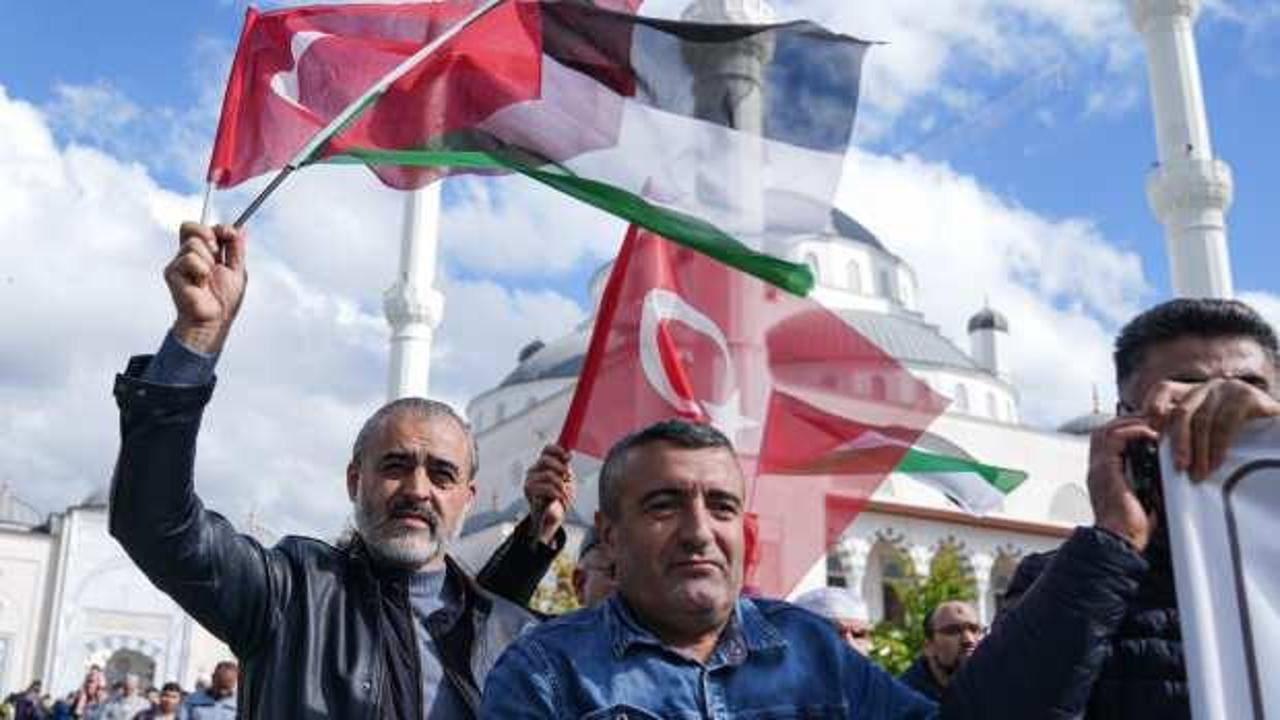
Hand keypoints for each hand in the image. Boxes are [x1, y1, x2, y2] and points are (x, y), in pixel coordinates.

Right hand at [164, 222, 246, 354]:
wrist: (215, 319)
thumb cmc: (224, 299)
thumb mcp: (237, 270)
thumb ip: (237, 249)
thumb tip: (241, 228)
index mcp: (203, 253)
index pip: (201, 228)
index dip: (217, 228)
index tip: (230, 234)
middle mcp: (188, 255)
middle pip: (190, 227)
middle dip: (209, 237)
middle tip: (216, 254)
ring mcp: (178, 263)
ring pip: (193, 244)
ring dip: (208, 262)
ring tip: (208, 279)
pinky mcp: (172, 272)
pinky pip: (189, 260)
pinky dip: (200, 271)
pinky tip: (200, 284)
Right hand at [525, 444, 574, 543]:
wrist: (552, 516)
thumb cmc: (558, 497)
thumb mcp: (566, 479)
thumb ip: (565, 466)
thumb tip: (569, 454)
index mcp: (543, 465)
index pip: (547, 450)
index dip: (558, 450)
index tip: (568, 458)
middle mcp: (534, 471)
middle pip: (546, 460)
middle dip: (560, 468)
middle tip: (568, 477)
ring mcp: (530, 481)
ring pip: (548, 475)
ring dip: (561, 485)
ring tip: (564, 494)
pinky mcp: (529, 492)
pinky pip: (546, 487)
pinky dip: (557, 493)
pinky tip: (559, 498)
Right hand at [1088, 416, 1158, 551]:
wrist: (1120, 541)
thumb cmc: (1131, 528)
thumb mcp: (1142, 499)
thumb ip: (1146, 483)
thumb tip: (1165, 476)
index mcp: (1103, 476)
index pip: (1106, 442)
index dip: (1125, 431)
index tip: (1147, 429)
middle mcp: (1096, 469)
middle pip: (1103, 431)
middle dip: (1127, 422)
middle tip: (1150, 422)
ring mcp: (1098, 468)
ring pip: (1106, 429)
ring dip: (1129, 423)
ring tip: (1150, 425)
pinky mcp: (1105, 469)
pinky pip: (1114, 438)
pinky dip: (1132, 431)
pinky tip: (1149, 434)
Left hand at [1142, 379, 1279, 479]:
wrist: (1277, 428)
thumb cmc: (1244, 433)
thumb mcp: (1210, 431)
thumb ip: (1190, 434)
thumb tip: (1164, 455)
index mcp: (1195, 392)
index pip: (1165, 389)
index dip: (1153, 406)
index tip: (1149, 430)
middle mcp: (1208, 387)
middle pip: (1182, 411)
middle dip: (1178, 442)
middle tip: (1178, 467)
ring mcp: (1228, 389)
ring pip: (1203, 420)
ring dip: (1199, 451)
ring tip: (1198, 473)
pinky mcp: (1247, 396)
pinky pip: (1226, 423)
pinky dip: (1218, 447)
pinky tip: (1217, 463)